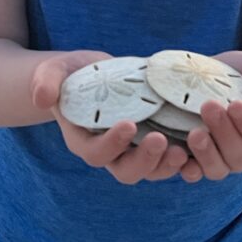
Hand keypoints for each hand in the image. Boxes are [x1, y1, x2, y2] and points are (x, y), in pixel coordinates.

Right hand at [31, 52, 190, 184]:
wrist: (93, 73)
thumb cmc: (70, 73)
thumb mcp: (54, 71)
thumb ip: (46, 81)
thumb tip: (43, 97)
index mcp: (83, 140)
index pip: (96, 153)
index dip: (111, 144)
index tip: (128, 124)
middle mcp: (109, 152)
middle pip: (126, 171)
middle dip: (145, 161)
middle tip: (160, 139)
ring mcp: (132, 150)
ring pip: (151, 170)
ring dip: (168, 165)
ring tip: (184, 149)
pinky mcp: (151, 141)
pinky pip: (167, 159)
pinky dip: (183, 158)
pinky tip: (198, 145)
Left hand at [179, 51, 241, 183]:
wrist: (226, 76)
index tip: (235, 104)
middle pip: (239, 156)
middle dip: (223, 133)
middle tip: (209, 106)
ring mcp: (222, 158)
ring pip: (217, 169)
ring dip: (205, 154)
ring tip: (194, 133)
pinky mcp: (199, 156)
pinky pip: (194, 171)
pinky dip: (187, 168)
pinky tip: (178, 154)